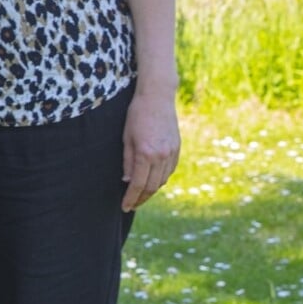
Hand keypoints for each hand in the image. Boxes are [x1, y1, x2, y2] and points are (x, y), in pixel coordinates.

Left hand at [120, 90, 179, 210]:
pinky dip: (161, 179)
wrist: (157, 97)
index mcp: (145, 153)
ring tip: (140, 196)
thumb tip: (127, 181)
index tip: (125, 206)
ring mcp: (171, 153)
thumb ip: (127, 161)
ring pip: (162, 181)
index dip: (131, 198)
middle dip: (140, 198)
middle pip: (151, 186)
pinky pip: (170, 171)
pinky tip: (153, 182)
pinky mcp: (177, 149)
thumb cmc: (136, 115)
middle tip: (131, 205)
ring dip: (151, 191)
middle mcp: (161, 156)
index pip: (137, 184)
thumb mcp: (126, 137)